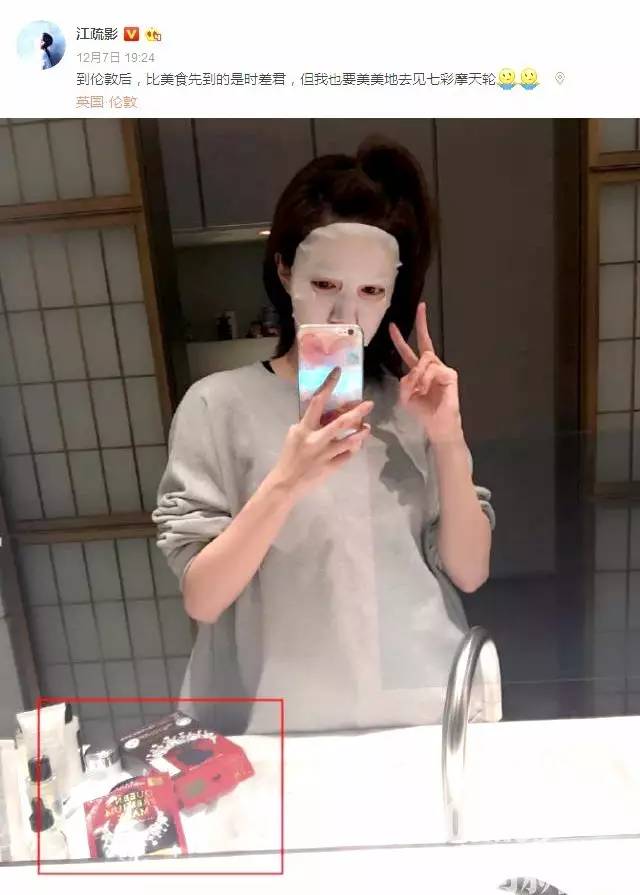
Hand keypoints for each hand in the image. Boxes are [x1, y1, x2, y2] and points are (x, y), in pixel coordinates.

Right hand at [270, 368, 373, 498]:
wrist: (287, 483)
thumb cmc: (290, 456)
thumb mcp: (294, 435)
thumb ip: (309, 424)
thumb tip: (325, 413)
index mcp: (304, 428)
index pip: (317, 402)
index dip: (328, 385)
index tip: (338, 373)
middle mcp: (316, 440)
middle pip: (341, 423)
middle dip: (357, 412)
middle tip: (369, 404)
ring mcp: (326, 454)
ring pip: (350, 441)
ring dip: (361, 433)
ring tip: (367, 427)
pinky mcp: (332, 467)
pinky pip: (348, 455)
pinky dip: (353, 449)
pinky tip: (355, 445)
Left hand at [389, 302, 462, 443]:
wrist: (437, 424)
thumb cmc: (423, 411)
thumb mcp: (406, 396)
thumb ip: (405, 381)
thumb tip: (414, 371)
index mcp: (418, 371)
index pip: (408, 352)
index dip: (399, 340)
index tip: (393, 326)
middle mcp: (430, 366)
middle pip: (424, 342)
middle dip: (422, 323)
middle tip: (421, 307)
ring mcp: (441, 368)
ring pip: (424, 360)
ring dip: (418, 376)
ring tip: (419, 390)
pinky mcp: (450, 374)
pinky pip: (432, 369)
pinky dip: (425, 380)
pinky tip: (426, 389)